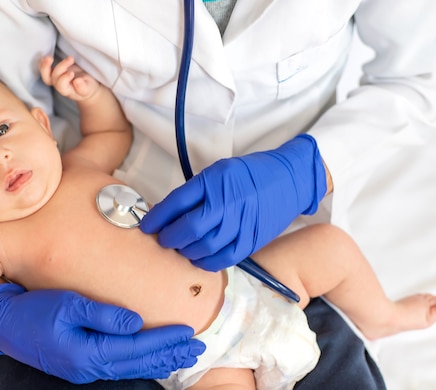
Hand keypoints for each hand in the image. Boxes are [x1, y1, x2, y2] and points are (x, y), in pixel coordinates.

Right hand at [0, 283, 204, 383]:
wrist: (3, 324)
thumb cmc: (32, 311)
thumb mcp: (68, 305)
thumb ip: (103, 315)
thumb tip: (136, 322)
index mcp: (88, 352)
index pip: (137, 348)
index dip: (164, 340)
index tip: (187, 333)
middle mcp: (89, 366)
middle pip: (138, 362)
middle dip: (169, 355)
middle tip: (197, 349)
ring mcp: (84, 369)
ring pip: (131, 367)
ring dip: (159, 360)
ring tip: (182, 355)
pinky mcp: (80, 364)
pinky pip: (119, 365)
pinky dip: (141, 361)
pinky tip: (151, 357)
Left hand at [39, 55, 99, 101]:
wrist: (86, 86)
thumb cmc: (88, 87)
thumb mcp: (89, 88)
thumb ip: (83, 87)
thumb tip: (77, 81)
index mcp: (67, 90)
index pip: (61, 86)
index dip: (64, 79)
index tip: (72, 73)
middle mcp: (59, 85)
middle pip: (54, 78)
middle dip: (60, 67)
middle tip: (71, 59)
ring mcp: (56, 79)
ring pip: (46, 75)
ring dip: (45, 66)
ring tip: (49, 58)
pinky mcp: (56, 71)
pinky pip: (46, 70)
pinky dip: (43, 64)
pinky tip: (45, 57)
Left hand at [140, 134, 326, 270]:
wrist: (288, 179)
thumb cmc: (249, 174)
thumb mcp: (218, 172)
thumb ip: (195, 192)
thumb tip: (168, 213)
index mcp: (214, 182)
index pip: (177, 203)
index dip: (158, 218)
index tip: (147, 226)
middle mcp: (227, 203)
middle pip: (190, 228)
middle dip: (170, 237)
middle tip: (164, 240)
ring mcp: (241, 223)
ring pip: (205, 246)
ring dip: (186, 251)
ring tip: (180, 248)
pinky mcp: (252, 240)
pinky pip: (225, 258)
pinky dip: (207, 263)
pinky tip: (198, 259)